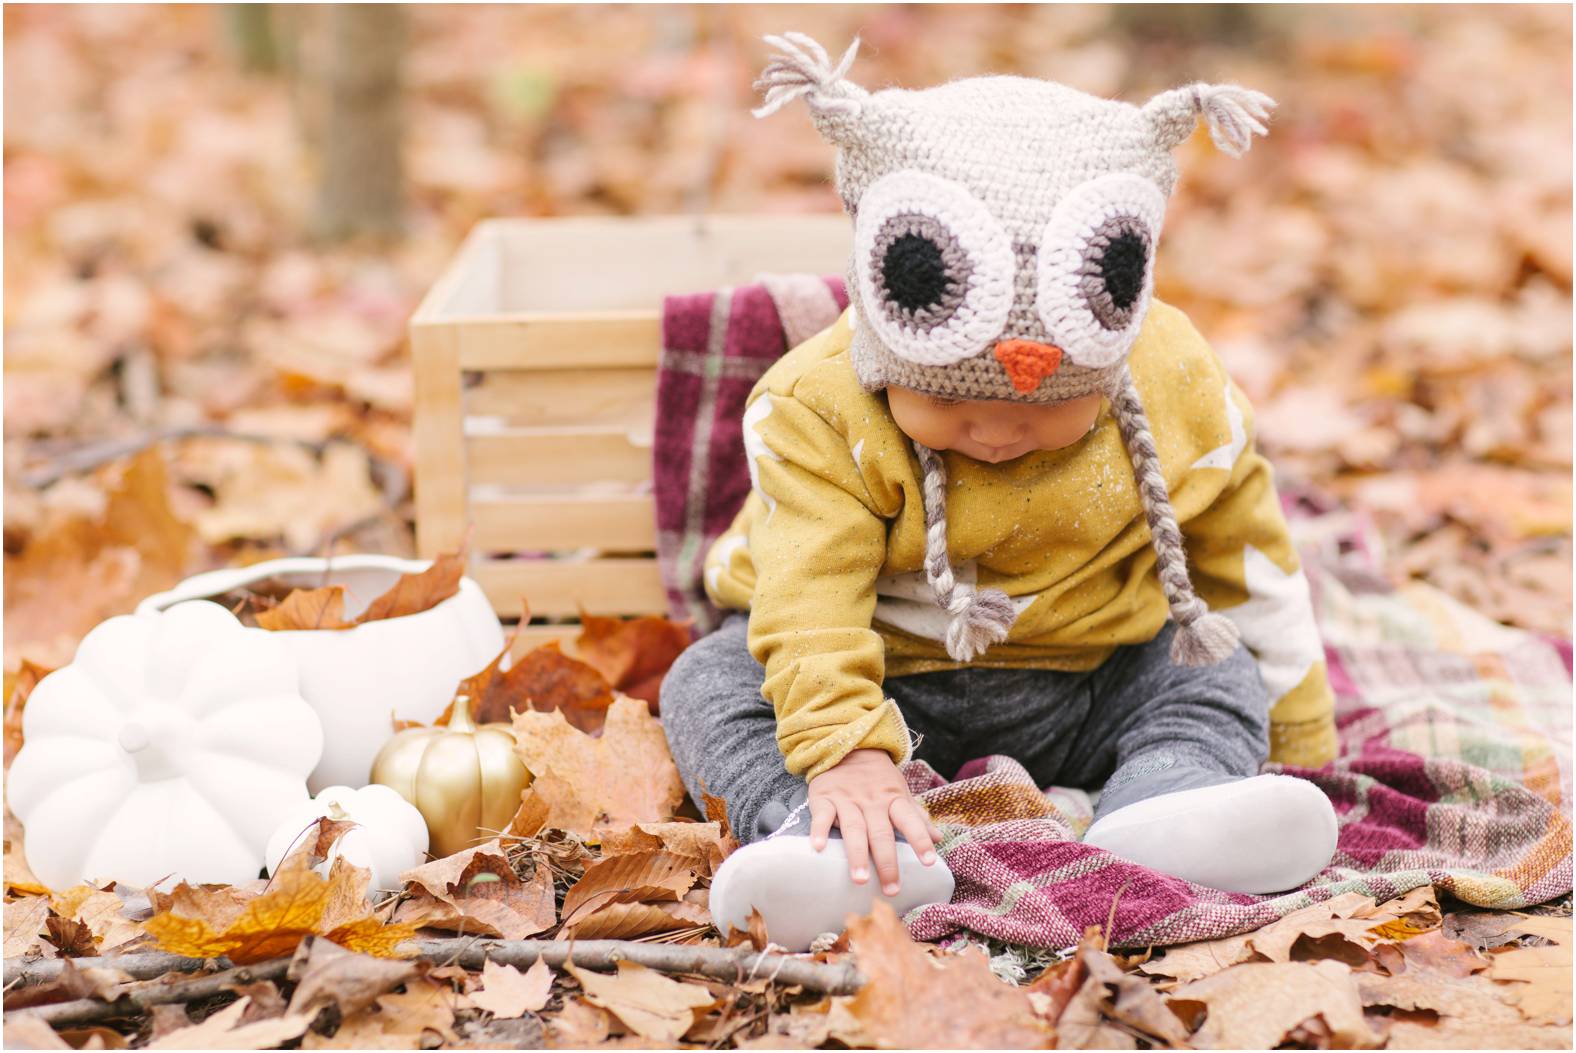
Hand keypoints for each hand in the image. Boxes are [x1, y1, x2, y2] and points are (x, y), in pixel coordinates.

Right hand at [807, 749, 942, 895]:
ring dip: (857, 854)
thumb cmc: (878, 778)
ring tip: (860, 880)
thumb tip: (939, 838)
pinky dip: (819, 831)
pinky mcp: (824, 797)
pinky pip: (822, 816)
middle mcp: (872, 802)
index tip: (929, 862)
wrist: (848, 746)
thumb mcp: (900, 792)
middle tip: (891, 889)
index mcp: (894, 799)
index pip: (911, 821)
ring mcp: (847, 800)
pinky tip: (818, 848)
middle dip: (887, 862)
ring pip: (854, 829)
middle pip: (881, 833)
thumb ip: (917, 817)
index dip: (920, 840)